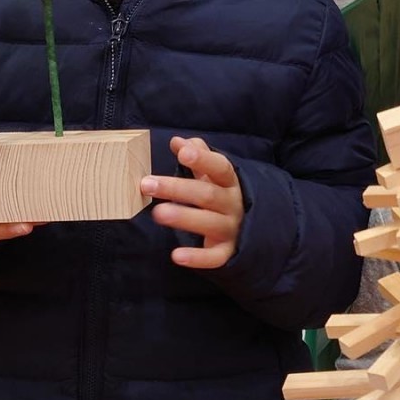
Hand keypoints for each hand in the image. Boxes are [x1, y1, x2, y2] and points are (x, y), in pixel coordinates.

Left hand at [141, 137, 243, 267]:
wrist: (253, 229)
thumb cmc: (222, 196)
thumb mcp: (214, 175)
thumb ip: (198, 157)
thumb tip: (177, 141)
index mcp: (230, 182)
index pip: (220, 167)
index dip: (203, 160)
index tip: (182, 153)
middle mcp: (233, 204)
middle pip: (207, 195)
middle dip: (177, 188)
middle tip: (147, 184)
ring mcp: (231, 228)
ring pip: (209, 223)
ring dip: (183, 217)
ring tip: (158, 213)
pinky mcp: (227, 252)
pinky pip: (214, 257)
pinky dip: (197, 258)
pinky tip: (176, 256)